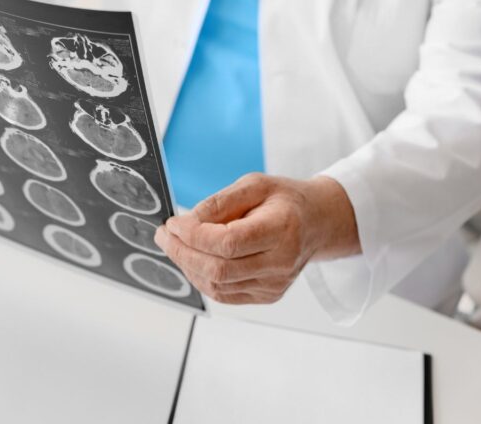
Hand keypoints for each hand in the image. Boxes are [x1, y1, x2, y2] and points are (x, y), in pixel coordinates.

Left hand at [155, 174, 359, 304]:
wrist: (316, 223)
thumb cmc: (284, 201)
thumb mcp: (254, 185)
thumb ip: (220, 202)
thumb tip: (186, 222)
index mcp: (282, 230)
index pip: (228, 243)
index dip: (193, 236)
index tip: (173, 223)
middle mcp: (281, 263)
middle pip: (219, 269)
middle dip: (182, 252)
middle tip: (164, 234)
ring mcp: (275, 284)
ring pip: (217, 285)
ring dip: (187, 266)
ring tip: (174, 244)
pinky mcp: (267, 295)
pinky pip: (224, 294)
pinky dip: (201, 277)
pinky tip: (192, 259)